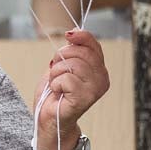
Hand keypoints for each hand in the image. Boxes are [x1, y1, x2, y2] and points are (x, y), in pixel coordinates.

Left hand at [34, 30, 109, 149]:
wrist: (48, 118)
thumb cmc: (55, 93)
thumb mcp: (62, 66)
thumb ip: (70, 51)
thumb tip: (73, 32)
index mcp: (98, 69)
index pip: (94, 45)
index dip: (81, 36)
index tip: (68, 35)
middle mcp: (102, 79)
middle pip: (81, 52)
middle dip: (61, 57)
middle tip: (56, 71)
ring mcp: (95, 89)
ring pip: (72, 64)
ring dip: (56, 73)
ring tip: (57, 84)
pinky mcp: (85, 98)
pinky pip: (66, 79)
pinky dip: (56, 84)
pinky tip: (58, 93)